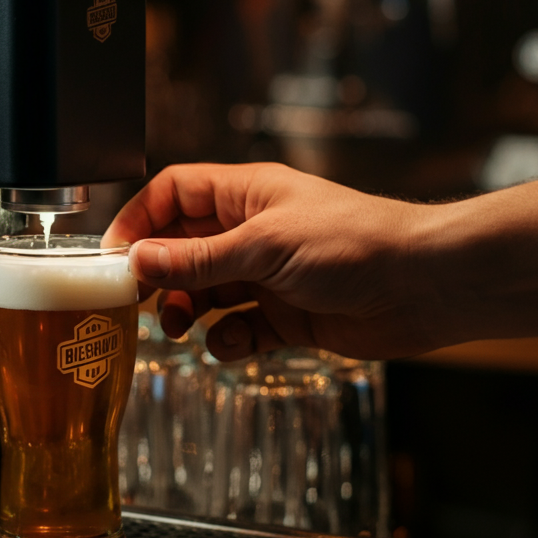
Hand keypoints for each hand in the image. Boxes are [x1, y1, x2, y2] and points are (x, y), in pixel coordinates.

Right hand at [103, 163, 446, 361]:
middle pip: (182, 247)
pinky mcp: (288, 316)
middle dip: (156, 275)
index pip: (174, 194)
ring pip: (205, 292)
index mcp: (246, 194)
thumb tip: (138, 261)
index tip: (113, 256)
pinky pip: (238, 328)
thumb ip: (198, 258)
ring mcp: (269, 275)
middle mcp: (253, 232)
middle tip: (135, 303)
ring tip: (176, 328)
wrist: (424, 285)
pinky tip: (232, 343)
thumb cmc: (355, 242)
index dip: (140, 220)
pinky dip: (227, 340)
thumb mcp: (264, 245)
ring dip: (185, 311)